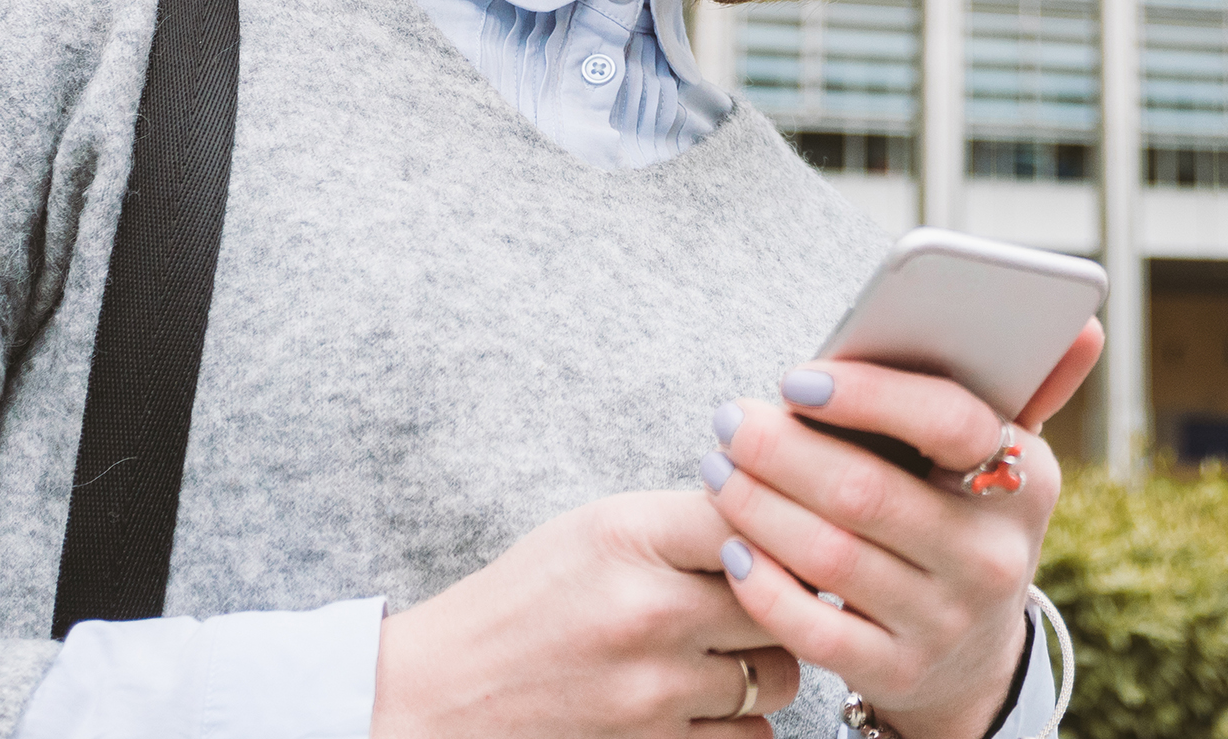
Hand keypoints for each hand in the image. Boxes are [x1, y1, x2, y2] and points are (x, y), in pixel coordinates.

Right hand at [370, 489, 801, 738]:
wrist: (438, 700)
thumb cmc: (526, 605)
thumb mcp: (595, 533)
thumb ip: (688, 522)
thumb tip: (788, 516)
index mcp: (627, 537)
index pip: (755, 513)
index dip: (781, 522)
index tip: (783, 530)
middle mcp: (646, 613)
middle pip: (785, 596)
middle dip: (784, 596)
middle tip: (762, 594)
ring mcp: (651, 693)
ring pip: (780, 675)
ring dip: (766, 665)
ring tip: (724, 650)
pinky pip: (751, 738)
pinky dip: (740, 723)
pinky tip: (701, 701)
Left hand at [701, 320, 1103, 738]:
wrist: (971, 658)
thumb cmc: (967, 520)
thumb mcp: (1007, 462)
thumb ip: (1028, 386)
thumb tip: (1085, 323)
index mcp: (1027, 481)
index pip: (950, 421)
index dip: (868, 394)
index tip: (797, 377)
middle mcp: (992, 556)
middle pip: (868, 492)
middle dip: (782, 448)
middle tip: (730, 417)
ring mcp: (945, 620)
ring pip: (829, 557)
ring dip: (757, 505)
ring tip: (719, 468)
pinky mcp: (898, 671)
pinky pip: (811, 629)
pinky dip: (760, 582)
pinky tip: (732, 544)